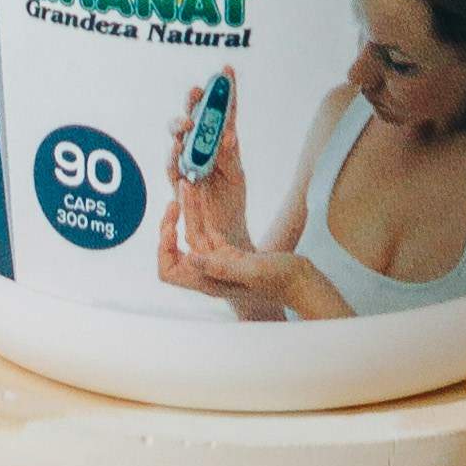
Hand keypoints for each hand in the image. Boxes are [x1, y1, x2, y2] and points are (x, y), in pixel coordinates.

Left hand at [157, 182, 300, 316]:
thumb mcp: (251, 271)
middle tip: (177, 197)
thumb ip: (221, 266)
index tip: (170, 225)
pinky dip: (205, 210)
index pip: (168, 271)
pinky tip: (204, 191)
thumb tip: (190, 257)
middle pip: (177, 247)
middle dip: (173, 221)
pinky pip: (210, 227)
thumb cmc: (280, 281)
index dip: (164, 248)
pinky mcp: (230, 251)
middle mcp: (208, 271)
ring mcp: (218, 260)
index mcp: (208, 281)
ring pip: (195, 231)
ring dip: (190, 209)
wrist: (302, 281)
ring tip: (190, 183)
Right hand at [168, 78, 248, 261]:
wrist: (224, 235)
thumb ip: (229, 155)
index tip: (226, 69)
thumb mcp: (236, 176)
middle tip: (197, 93)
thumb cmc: (231, 204)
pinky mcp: (179, 182)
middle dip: (194, 103)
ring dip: (181, 128)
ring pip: (179, 139)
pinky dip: (175, 158)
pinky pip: (173, 167)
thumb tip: (227, 135)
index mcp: (221, 143)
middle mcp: (201, 149)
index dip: (224, 90)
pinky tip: (179, 150)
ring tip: (188, 124)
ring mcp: (188, 163)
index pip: (223, 112)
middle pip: (195, 119)